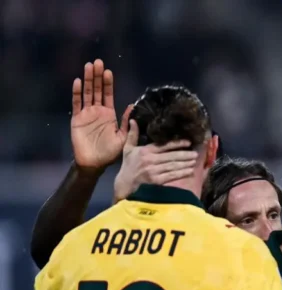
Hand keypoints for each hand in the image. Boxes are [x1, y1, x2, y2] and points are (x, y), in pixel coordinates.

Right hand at [71, 59, 131, 173]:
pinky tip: (78, 82)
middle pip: (97, 89)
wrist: (94, 163)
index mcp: (109, 114)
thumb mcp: (123, 138)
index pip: (108, 94)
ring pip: (87, 93)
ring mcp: (86, 113)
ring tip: (89, 66)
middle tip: (97, 61)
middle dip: (97, 76)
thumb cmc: (109, 152)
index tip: (108, 71)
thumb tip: (132, 106)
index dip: (108, 83)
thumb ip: (127, 123)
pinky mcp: (77, 118)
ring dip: (88, 80)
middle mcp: (97, 111)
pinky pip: (76, 103)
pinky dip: (77, 93)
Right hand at [113, 120, 197, 200]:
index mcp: (145, 151)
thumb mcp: (128, 149)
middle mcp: (150, 160)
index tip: (188, 142)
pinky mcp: (156, 181)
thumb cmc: (128, 166)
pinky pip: (171, 176)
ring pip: (173, 166)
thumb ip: (132, 135)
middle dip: (185, 154)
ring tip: (194, 161)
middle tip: (196, 153)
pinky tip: (189, 171)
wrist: (124, 184)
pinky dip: (181, 173)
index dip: (177, 143)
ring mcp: (153, 171)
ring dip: (185, 163)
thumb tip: (133, 120)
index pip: (164, 145)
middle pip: (171, 156)